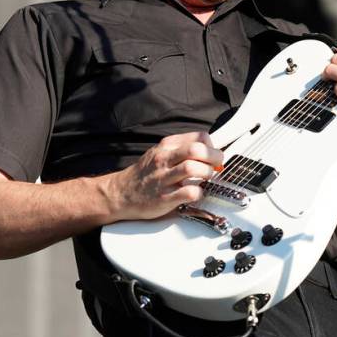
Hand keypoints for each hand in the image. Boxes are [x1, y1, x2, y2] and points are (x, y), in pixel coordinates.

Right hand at [108, 131, 222, 220]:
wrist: (120, 194)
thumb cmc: (145, 174)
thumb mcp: (161, 153)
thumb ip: (181, 149)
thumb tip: (209, 150)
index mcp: (166, 146)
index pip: (198, 137)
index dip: (212, 146)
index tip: (213, 155)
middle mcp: (164, 159)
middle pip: (197, 150)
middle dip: (214, 158)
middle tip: (216, 166)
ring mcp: (163, 179)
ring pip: (193, 168)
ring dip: (206, 173)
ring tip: (206, 178)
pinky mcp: (164, 198)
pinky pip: (189, 192)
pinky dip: (198, 193)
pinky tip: (196, 193)